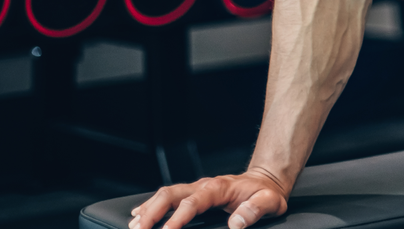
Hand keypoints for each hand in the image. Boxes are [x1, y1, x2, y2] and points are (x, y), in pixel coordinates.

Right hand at [129, 169, 288, 228]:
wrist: (266, 179)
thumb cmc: (266, 193)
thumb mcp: (270, 201)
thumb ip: (255, 210)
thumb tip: (237, 223)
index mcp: (219, 188)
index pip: (193, 202)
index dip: (178, 217)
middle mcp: (204, 185)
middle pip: (171, 194)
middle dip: (152, 212)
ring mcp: (196, 188)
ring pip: (165, 194)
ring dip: (147, 209)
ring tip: (133, 225)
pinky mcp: (193, 193)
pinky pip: (168, 196)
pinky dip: (151, 205)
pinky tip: (138, 215)